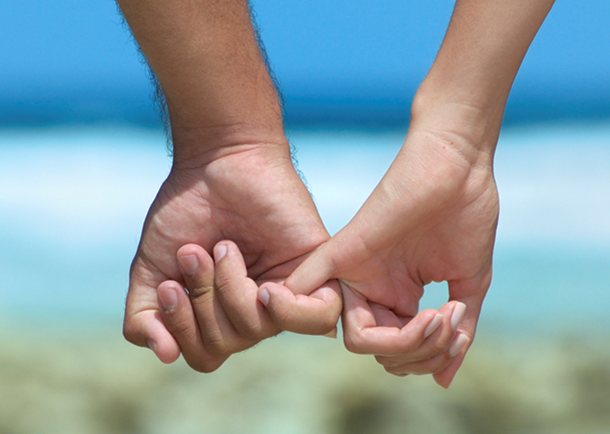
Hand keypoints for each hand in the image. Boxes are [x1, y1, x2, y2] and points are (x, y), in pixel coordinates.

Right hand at [123, 142, 340, 370]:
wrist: (218, 163)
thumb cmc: (186, 212)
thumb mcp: (152, 269)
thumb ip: (145, 316)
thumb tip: (165, 356)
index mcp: (222, 313)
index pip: (205, 355)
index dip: (181, 330)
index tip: (170, 284)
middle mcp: (255, 309)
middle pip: (227, 344)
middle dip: (201, 299)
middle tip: (196, 254)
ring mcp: (286, 291)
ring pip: (259, 329)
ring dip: (228, 290)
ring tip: (224, 248)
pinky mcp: (316, 271)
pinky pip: (316, 319)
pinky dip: (285, 310)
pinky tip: (266, 288)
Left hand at [266, 125, 498, 387]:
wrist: (460, 165)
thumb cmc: (467, 215)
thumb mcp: (467, 286)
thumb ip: (456, 333)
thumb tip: (443, 381)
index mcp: (398, 297)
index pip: (396, 352)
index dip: (427, 355)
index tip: (457, 327)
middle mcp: (373, 290)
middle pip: (378, 353)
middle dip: (419, 353)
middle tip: (448, 323)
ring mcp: (357, 272)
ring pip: (358, 340)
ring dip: (405, 343)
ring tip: (438, 316)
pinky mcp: (345, 249)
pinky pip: (309, 287)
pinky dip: (301, 307)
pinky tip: (328, 318)